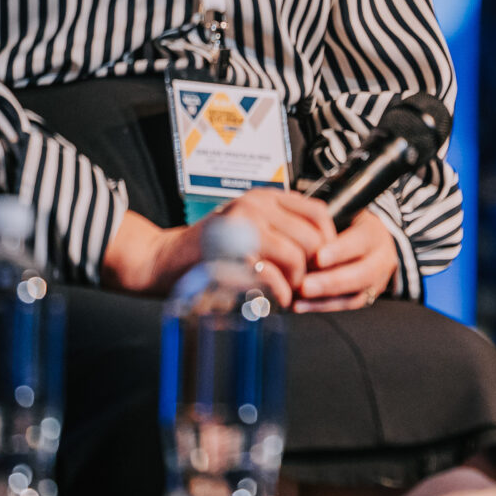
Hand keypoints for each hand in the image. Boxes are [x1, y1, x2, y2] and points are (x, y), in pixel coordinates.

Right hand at [222, 186, 338, 307]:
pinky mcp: (231, 253)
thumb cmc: (210, 248)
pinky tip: (276, 297)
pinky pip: (271, 274)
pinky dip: (279, 291)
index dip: (328, 241)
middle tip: (301, 283)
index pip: (317, 212)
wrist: (167, 259)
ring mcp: (242, 226)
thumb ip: (281, 227)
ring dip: (295, 281)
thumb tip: (323, 247)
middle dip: (312, 268)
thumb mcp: (250, 225)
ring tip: (287, 291)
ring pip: (295, 256)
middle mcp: (256, 206)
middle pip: (311, 238)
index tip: (322, 262)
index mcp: (265, 198)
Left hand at [297, 209, 399, 310]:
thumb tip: (297, 228)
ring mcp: (377, 281)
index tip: (318, 257)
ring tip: (298, 300)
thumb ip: (324, 222)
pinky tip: (300, 306)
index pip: (360, 242)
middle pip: (361, 274)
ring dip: (324, 300)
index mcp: (374, 233)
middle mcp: (381, 259)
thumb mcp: (343, 214)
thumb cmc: (349, 223)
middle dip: (331, 282)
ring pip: (356, 295)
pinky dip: (322, 307)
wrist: (373, 239)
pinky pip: (347, 305)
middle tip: (304, 285)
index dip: (339, 251)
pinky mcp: (367, 296)